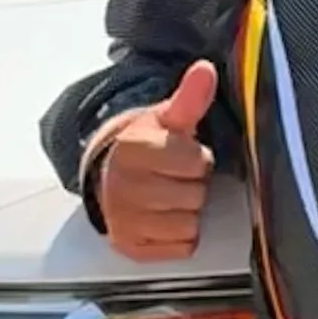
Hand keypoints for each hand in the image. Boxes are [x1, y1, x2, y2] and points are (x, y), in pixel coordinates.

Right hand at [91, 61, 219, 260]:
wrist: (112, 175)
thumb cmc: (148, 147)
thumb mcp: (168, 119)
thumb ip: (189, 98)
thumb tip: (205, 70)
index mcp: (131, 150)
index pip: (193, 163)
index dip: (195, 158)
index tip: (181, 154)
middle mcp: (122, 188)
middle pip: (193, 197)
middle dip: (192, 186)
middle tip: (175, 178)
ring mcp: (124, 221)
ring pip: (189, 224)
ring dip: (188, 212)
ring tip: (170, 196)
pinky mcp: (132, 248)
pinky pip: (181, 248)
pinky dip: (181, 236)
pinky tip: (166, 218)